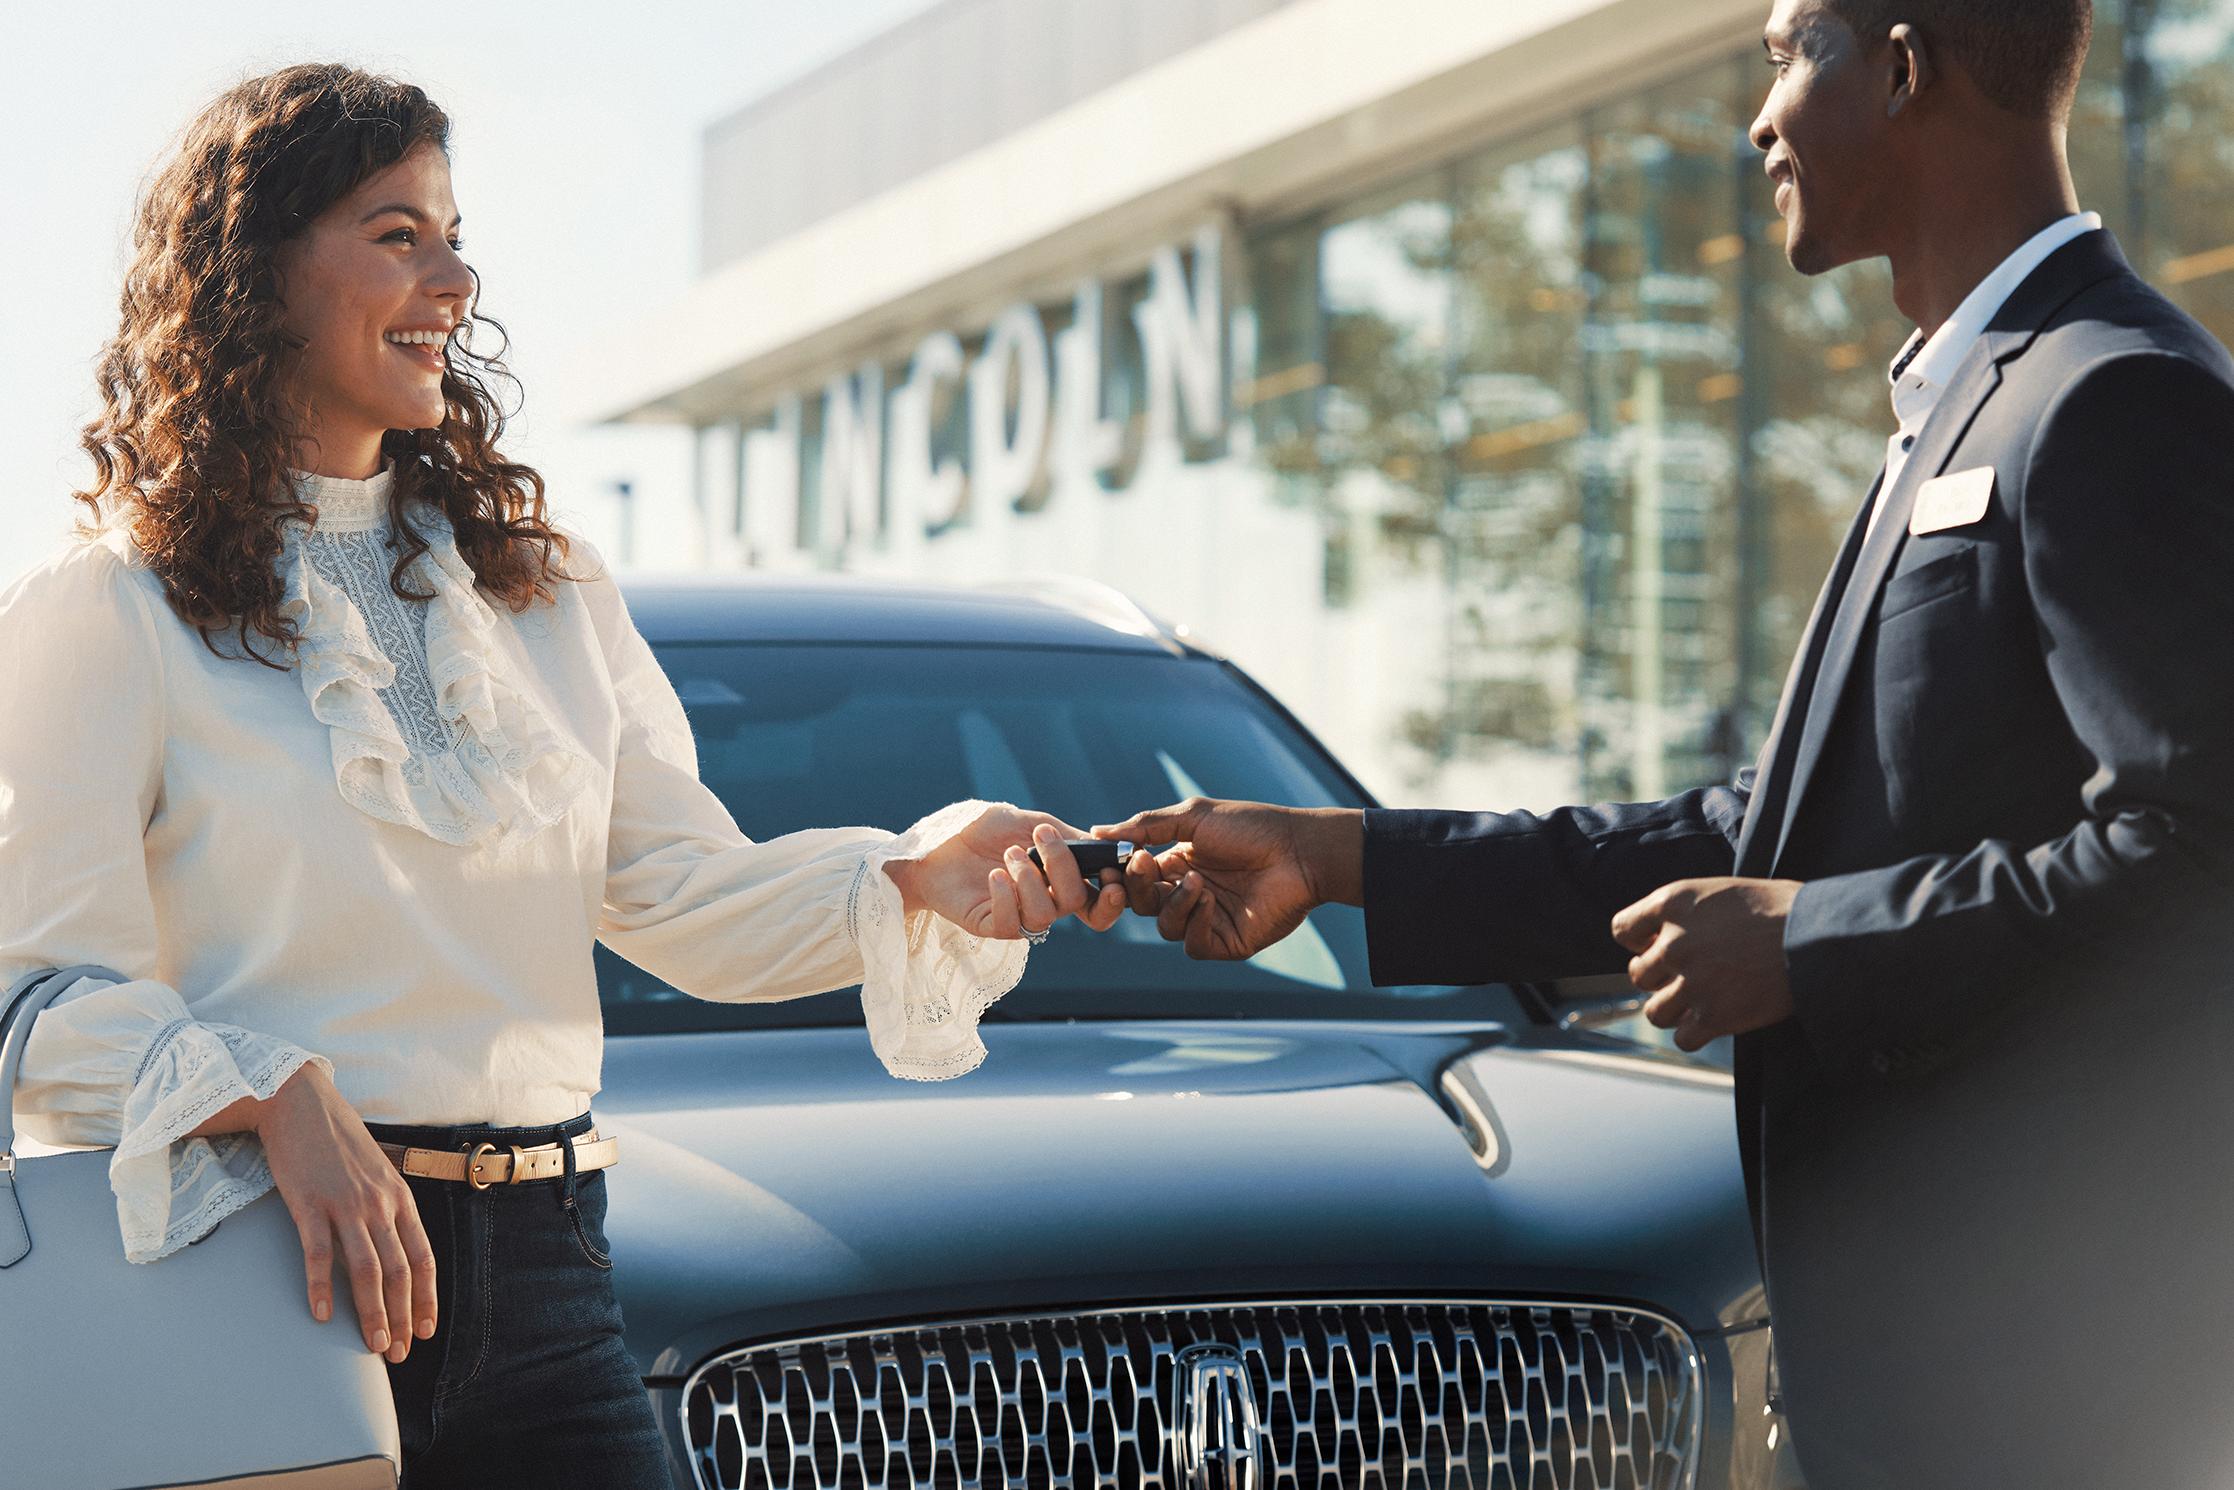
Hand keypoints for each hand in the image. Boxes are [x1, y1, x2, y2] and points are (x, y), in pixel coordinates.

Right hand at [255, 1063, 436, 1363]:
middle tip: (399, 1352)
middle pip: (399, 1270)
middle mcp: (379, 1203)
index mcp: (399, 1196)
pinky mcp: (309, 1203)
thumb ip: (386, 1204)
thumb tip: (393, 1242)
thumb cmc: (336, 1139)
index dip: (426, 1297)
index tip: (426, 1330)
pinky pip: (319, 1252)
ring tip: (374, 1346)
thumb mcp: (377, 1169)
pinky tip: (322, 1315)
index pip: (423, 1256)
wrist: (299, 1102)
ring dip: (372, 1312)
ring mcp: (345, 1203)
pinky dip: (322, 1286)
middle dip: (403, 1316)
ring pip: (367, 1268)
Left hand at [886, 808, 1127, 937]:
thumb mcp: (1027, 822)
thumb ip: (1066, 836)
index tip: (1109, 874)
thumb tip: (1105, 846)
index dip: (1113, 897)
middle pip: (1076, 902)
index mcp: (1058, 879)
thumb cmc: (981, 830)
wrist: (934, 843)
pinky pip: (1011, 924)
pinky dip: (1006, 896)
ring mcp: (1017, 916)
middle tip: (1042, 837)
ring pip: (1045, 915)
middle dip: (1063, 868)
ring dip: (1030, 879)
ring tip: (1008, 854)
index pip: (1098, 901)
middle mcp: (1043, 901)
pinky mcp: (990, 926)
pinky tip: (994, 874)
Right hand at [1092, 798, 1360, 959]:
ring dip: (1174, 903)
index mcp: (1178, 862)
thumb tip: (1097, 831)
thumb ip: (1145, 826)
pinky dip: (1194, 923)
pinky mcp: (1226, 941)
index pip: (1136, 876)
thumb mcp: (1193, 818)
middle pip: (1143, 903)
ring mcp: (1208, 918)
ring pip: (1165, 926)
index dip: (1122, 873)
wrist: (1299, 852)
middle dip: (1136, 887)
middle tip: (1141, 866)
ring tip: (1197, 881)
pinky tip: (1210, 900)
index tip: (1113, 863)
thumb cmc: (1251, 827)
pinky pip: (1192, 944)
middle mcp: (1189, 891)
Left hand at [1610, 877, 1803, 1051]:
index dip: (1639, 941)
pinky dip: (1696, 1034)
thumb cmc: (1779, 908)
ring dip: (1674, 1009)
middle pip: (1638, 974)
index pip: (1622, 930)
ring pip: (1655, 1012)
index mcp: (1672, 902)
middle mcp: (1673, 943)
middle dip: (1661, 977)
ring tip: (1700, 1001)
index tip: (1659, 945)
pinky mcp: (1715, 1016)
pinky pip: (1684, 1038)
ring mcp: (1692, 982)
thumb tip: (1655, 936)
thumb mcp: (1721, 891)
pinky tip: (1714, 1021)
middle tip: (1692, 974)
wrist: (1820, 934)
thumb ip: (1684, 912)